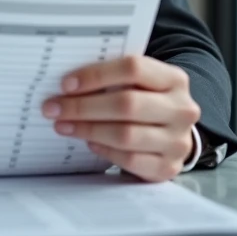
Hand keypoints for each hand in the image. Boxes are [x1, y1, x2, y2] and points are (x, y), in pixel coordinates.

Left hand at [41, 55, 199, 182]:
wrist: (175, 134)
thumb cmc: (149, 102)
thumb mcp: (142, 84)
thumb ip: (115, 78)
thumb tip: (68, 82)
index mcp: (174, 79)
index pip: (134, 68)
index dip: (96, 75)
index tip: (66, 84)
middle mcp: (182, 109)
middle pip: (127, 103)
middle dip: (83, 106)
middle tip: (54, 108)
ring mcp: (177, 141)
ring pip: (125, 134)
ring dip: (87, 129)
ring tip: (63, 125)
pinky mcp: (168, 167)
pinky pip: (129, 159)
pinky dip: (104, 150)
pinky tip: (88, 142)